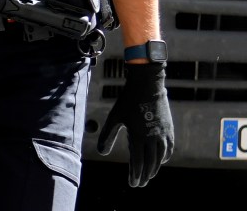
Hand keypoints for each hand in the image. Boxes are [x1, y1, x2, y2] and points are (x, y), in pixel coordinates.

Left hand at [97, 62, 173, 186]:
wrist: (147, 85)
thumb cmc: (127, 101)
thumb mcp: (114, 118)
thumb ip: (107, 136)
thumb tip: (102, 153)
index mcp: (138, 136)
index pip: (138, 162)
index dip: (135, 175)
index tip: (133, 184)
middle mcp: (152, 138)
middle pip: (150, 163)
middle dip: (144, 176)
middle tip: (140, 184)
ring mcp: (162, 134)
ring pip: (160, 158)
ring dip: (154, 168)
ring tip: (148, 175)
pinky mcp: (169, 129)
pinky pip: (168, 148)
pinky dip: (164, 157)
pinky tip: (160, 161)